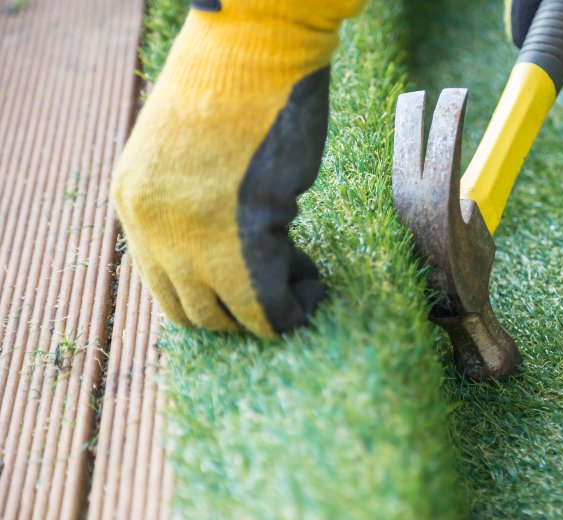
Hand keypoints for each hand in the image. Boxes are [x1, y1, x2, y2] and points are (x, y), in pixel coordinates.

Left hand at [112, 0, 364, 336]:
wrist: (258, 46)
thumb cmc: (234, 90)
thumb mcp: (191, 159)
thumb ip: (195, 211)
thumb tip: (232, 257)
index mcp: (136, 204)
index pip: (166, 287)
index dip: (216, 298)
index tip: (255, 280)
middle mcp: (154, 226)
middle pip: (194, 314)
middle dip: (242, 313)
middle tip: (282, 282)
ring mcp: (193, 234)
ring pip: (229, 317)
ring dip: (270, 313)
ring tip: (302, 279)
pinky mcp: (242, 235)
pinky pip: (267, 304)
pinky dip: (293, 307)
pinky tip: (314, 284)